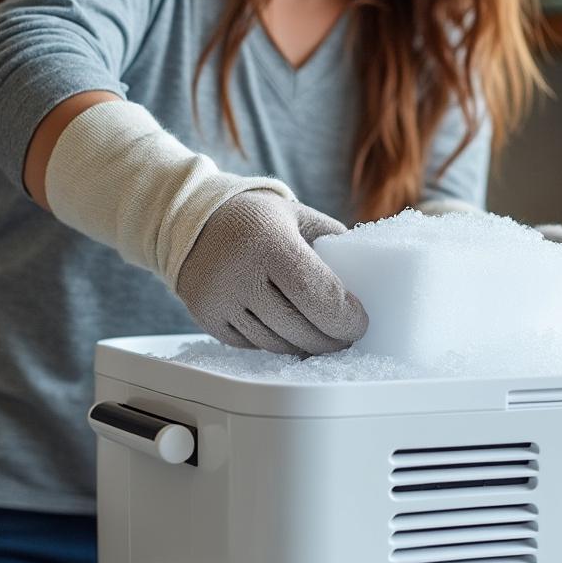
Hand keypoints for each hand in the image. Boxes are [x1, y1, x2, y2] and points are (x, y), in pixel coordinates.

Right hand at [175, 191, 368, 354]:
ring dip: (305, 346)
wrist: (194, 220)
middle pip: (299, 328)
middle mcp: (240, 274)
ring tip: (323, 339)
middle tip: (347, 338)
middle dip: (331, 340)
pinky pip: (252, 345)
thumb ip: (333, 245)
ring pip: (276, 343)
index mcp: (270, 243)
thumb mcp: (299, 217)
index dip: (345, 317)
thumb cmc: (256, 218)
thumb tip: (367, 281)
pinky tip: (288, 333)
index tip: (360, 323)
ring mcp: (220, 300)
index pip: (317, 294)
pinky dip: (275, 342)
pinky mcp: (207, 318)